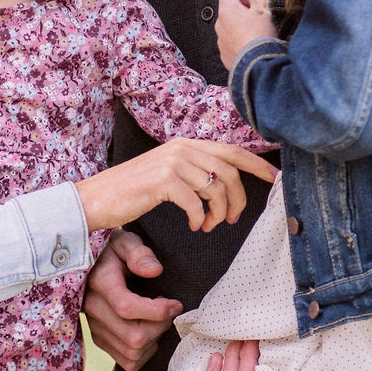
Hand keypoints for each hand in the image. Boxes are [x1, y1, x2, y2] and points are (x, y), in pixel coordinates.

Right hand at [75, 139, 276, 233]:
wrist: (96, 198)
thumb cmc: (133, 191)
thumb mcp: (169, 174)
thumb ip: (194, 172)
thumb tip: (223, 185)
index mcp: (186, 144)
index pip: (231, 150)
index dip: (257, 164)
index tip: (275, 178)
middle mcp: (181, 148)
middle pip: (229, 171)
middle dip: (239, 199)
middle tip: (232, 220)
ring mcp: (172, 162)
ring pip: (216, 189)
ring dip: (219, 214)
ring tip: (209, 226)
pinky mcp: (162, 181)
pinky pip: (196, 202)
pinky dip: (200, 218)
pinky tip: (194, 226)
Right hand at [82, 231, 180, 370]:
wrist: (89, 264)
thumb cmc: (112, 250)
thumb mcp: (125, 241)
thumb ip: (139, 253)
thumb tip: (155, 270)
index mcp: (100, 282)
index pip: (126, 307)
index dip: (156, 310)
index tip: (175, 303)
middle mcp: (93, 308)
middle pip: (133, 336)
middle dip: (160, 327)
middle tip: (169, 310)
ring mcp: (95, 327)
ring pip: (132, 353)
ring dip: (155, 340)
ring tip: (158, 320)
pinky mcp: (100, 339)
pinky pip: (127, 361)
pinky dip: (145, 352)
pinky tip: (150, 332)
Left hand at [215, 0, 276, 71]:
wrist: (257, 65)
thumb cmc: (260, 36)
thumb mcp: (263, 9)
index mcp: (227, 11)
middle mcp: (220, 25)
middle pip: (230, 7)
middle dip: (245, 4)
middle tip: (261, 7)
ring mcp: (221, 41)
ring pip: (231, 25)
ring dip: (243, 22)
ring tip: (260, 26)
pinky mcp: (225, 55)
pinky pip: (232, 41)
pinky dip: (241, 37)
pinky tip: (254, 41)